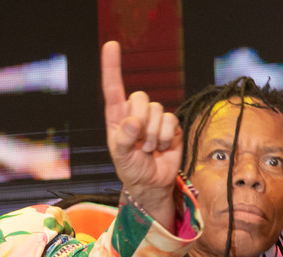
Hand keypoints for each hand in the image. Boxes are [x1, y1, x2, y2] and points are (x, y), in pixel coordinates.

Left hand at [101, 40, 181, 226]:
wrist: (152, 184)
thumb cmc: (131, 169)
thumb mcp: (120, 158)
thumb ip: (122, 139)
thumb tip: (133, 121)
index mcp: (117, 117)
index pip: (113, 88)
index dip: (112, 67)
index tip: (111, 45)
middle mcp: (135, 113)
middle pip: (140, 97)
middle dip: (141, 122)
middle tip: (139, 143)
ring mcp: (154, 118)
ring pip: (157, 110)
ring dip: (153, 135)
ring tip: (149, 149)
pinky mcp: (171, 125)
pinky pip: (171, 120)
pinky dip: (166, 137)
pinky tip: (162, 147)